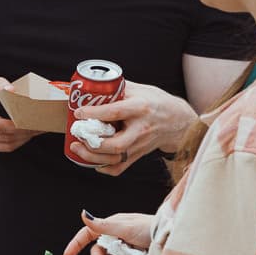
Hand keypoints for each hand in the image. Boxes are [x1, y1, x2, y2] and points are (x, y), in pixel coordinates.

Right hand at [0, 76, 38, 155]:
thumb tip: (12, 90)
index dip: (18, 125)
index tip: (32, 119)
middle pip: (5, 137)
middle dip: (25, 132)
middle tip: (41, 124)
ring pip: (7, 146)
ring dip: (24, 138)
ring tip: (37, 129)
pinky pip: (4, 149)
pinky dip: (17, 142)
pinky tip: (26, 133)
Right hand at [64, 210, 154, 254]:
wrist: (170, 238)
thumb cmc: (151, 228)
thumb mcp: (125, 227)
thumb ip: (103, 225)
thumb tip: (84, 215)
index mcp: (111, 226)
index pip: (88, 234)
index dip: (76, 244)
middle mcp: (116, 238)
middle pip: (99, 253)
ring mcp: (125, 250)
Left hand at [66, 85, 196, 174]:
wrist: (178, 121)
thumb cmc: (157, 103)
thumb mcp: (140, 89)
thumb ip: (119, 88)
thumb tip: (94, 86)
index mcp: (140, 108)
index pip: (115, 112)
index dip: (94, 113)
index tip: (78, 113)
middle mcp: (140, 129)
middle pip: (116, 144)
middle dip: (93, 143)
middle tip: (78, 136)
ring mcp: (140, 145)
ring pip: (115, 158)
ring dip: (92, 157)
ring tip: (78, 148)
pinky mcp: (138, 155)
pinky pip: (119, 167)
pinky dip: (103, 167)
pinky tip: (93, 160)